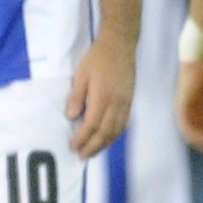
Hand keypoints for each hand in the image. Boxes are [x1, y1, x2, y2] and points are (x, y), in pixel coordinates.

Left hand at [66, 33, 135, 160]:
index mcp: (103, 97)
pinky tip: (108, 139)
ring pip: (117, 130)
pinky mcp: (130, 100)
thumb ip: (77, 97)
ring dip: (105, 144)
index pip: (92, 125)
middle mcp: (118, 103)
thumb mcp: (81, 75)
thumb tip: (71, 118)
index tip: (73, 147)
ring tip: (93, 152)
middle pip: (106, 132)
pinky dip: (115, 135)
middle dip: (94, 146)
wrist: (120, 46)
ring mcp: (126, 103)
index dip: (83, 138)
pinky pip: (124, 123)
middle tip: (82, 156)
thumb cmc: (97, 59)